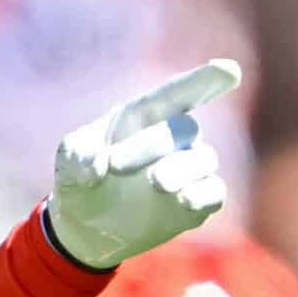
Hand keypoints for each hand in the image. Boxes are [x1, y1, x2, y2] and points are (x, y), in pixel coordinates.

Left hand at [47, 59, 241, 269]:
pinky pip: (213, 193)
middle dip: (149, 145)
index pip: (180, 91)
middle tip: (113, 166)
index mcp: (147, 115)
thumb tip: (97, 165)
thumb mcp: (69, 161)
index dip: (205, 79)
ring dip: (181, 169)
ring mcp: (189, 170)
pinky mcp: (196, 203)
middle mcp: (175, 138)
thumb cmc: (81, 178)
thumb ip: (77, 155)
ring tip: (157, 182)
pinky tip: (185, 200)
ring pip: (203, 159)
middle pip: (182, 129)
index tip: (228, 70)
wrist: (85, 226)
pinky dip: (203, 195)